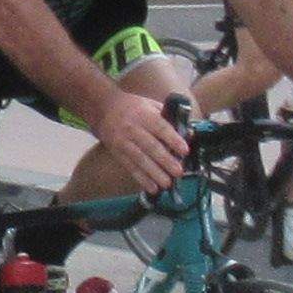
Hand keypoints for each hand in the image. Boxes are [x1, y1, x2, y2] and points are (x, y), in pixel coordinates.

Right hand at [92, 83, 192, 197]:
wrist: (104, 108)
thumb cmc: (134, 107)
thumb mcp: (151, 105)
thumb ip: (168, 117)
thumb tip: (188, 132)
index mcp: (144, 115)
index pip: (160, 127)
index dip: (173, 139)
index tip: (184, 151)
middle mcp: (133, 129)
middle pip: (150, 146)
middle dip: (165, 161)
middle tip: (179, 172)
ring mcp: (123, 142)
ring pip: (140, 159)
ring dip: (154, 173)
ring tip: (167, 183)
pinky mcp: (118, 153)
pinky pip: (131, 167)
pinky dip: (141, 179)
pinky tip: (152, 188)